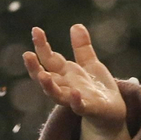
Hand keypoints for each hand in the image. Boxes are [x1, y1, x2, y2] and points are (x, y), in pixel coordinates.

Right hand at [24, 24, 130, 139]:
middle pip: (45, 77)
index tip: (36, 30)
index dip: (41, 45)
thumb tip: (76, 25)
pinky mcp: (89, 109)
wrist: (113, 114)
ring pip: (56, 95)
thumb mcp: (90, 65)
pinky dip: (75, 101)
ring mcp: (74, 100)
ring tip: (43, 75)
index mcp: (65, 74)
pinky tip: (74, 93)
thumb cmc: (98, 90)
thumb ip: (82, 48)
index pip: (49, 59)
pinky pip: (79, 107)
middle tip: (26, 55)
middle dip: (34, 67)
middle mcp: (65, 87)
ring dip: (48, 86)